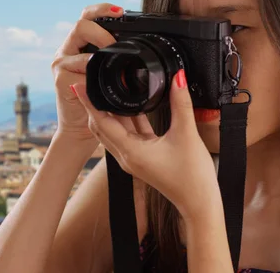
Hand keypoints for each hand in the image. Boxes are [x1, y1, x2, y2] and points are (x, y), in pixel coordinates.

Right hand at [51, 3, 122, 141]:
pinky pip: (76, 67)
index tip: (121, 11)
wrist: (84, 128)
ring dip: (98, 44)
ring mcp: (62, 63)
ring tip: (113, 53)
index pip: (89, 17)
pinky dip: (91, 68)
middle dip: (101, 28)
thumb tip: (146, 48)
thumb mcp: (112, 76)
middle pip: (81, 23)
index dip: (103, 9)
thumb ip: (119, 61)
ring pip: (77, 39)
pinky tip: (101, 72)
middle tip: (115, 40)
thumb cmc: (102, 102)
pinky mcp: (60, 79)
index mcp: (82, 45)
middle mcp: (69, 50)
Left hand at [71, 69, 220, 218]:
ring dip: (111, 113)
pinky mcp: (143, 159)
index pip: (102, 123)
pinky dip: (128, 121)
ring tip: (110, 91)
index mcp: (131, 152)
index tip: (80, 86)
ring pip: (115, 132)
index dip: (90, 103)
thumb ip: (181, 103)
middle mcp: (127, 156)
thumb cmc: (192, 176)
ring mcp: (134, 159)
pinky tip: (134, 106)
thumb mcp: (186, 134)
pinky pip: (130, 136)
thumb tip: (177, 78)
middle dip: (95, 106)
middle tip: (92, 84)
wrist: (199, 202)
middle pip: (102, 128)